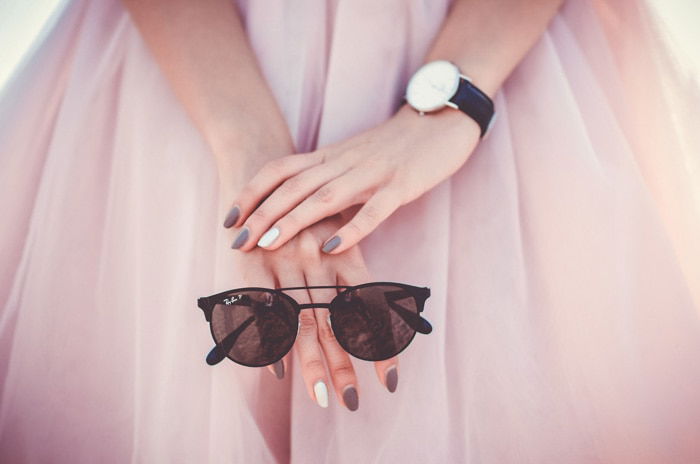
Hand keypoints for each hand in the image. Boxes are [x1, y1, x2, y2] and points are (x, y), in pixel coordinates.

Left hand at [223, 103, 480, 253]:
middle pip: (293, 187)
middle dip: (261, 214)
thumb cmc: (394, 146)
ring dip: (294, 220)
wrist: (440, 119)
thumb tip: (297, 213)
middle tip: (237, 243)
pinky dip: (352, 229)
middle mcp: (343, 162)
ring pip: (325, 197)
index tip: (228, 220)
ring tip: (268, 244)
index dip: (251, 193)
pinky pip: (374, 209)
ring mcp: (372, 173)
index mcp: (329, 156)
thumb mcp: (351, 159)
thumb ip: (326, 180)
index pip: (279, 171)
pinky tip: (332, 249)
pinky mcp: (401, 185)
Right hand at [228, 212, 399, 409]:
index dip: (380, 346)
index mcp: (344, 256)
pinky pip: (262, 308)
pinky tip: (278, 370)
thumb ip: (352, 279)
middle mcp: (318, 261)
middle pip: (334, 322)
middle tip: (349, 401)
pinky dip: (270, 338)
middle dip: (343, 364)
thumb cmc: (312, 214)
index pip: (369, 310)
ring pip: (302, 320)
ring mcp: (285, 263)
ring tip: (322, 396)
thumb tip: (379, 326)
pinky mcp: (253, 264)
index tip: (389, 383)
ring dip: (312, 362)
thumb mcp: (339, 236)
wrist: (268, 173)